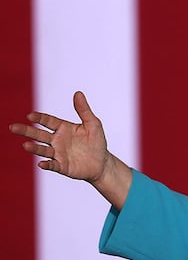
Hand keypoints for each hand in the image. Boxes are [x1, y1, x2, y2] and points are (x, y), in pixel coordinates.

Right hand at [9, 91, 130, 207]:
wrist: (102, 163)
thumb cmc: (97, 142)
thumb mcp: (93, 124)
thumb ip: (84, 110)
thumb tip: (78, 93)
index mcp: (63, 128)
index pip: (48, 121)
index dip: (39, 118)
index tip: (30, 116)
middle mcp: (57, 140)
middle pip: (39, 135)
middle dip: (26, 131)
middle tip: (13, 127)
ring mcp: (58, 153)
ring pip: (43, 149)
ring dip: (34, 148)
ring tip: (25, 145)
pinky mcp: (62, 166)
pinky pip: (53, 165)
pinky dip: (47, 164)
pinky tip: (41, 163)